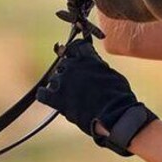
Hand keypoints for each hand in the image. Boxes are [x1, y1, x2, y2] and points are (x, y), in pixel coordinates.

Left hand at [36, 39, 156, 155]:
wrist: (114, 115)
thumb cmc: (118, 96)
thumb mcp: (112, 74)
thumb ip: (100, 67)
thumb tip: (95, 65)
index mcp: (88, 58)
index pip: (77, 46)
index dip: (77, 52)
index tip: (78, 57)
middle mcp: (73, 66)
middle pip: (64, 63)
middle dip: (69, 72)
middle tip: (76, 83)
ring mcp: (63, 81)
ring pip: (54, 78)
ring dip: (60, 85)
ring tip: (69, 96)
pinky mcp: (57, 98)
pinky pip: (42, 94)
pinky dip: (45, 96)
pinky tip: (50, 98)